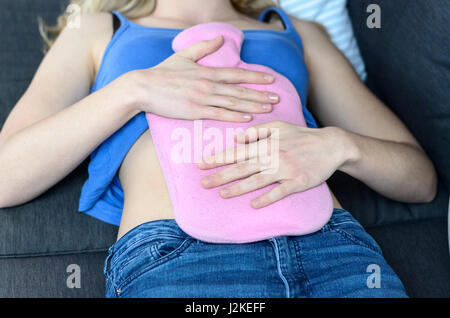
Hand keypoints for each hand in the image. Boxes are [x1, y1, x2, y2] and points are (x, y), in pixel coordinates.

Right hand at [122, 36, 279, 120]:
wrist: (143, 87)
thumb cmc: (162, 72)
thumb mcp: (184, 55)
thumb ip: (204, 47)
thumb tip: (220, 37)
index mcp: (207, 71)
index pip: (237, 73)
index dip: (256, 76)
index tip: (271, 79)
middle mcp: (208, 84)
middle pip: (240, 90)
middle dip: (261, 94)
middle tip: (278, 98)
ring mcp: (202, 98)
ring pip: (233, 102)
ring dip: (253, 106)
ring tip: (269, 109)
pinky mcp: (194, 112)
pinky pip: (218, 114)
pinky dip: (234, 116)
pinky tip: (247, 119)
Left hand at [198, 121, 356, 207]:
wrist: (331, 145)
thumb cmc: (301, 136)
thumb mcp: (279, 126)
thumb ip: (256, 131)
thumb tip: (236, 138)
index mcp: (267, 143)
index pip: (237, 151)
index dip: (218, 158)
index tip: (201, 164)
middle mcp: (274, 156)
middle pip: (243, 167)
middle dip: (221, 175)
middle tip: (203, 184)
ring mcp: (286, 169)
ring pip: (258, 180)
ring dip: (239, 188)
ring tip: (222, 194)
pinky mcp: (299, 181)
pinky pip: (280, 192)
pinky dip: (267, 198)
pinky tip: (254, 204)